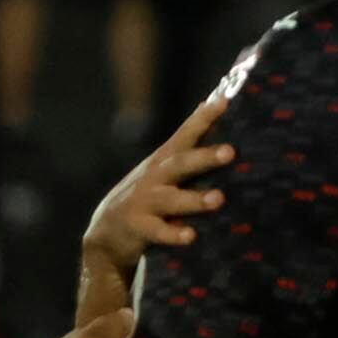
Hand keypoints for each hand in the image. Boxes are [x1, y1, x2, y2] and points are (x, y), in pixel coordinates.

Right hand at [83, 90, 232, 273]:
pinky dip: (173, 234)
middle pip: (180, 163)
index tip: (224, 101)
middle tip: (230, 151)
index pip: (185, 135)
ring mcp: (144, 202)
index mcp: (164, 161)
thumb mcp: (162, 171)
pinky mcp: (138, 228)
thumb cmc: (147, 196)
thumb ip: (186, 151)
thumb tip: (211, 115)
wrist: (106, 231)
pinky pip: (157, 232)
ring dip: (194, 199)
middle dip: (204, 157)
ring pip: (170, 198)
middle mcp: (154, 177)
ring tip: (218, 198)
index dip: (202, 118)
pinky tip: (190, 236)